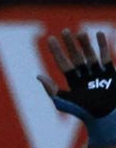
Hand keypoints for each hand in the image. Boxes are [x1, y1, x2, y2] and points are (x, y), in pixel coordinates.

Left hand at [42, 27, 115, 143]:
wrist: (104, 116)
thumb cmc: (82, 111)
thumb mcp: (63, 101)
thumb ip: (51, 89)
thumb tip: (38, 76)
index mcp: (73, 83)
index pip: (63, 64)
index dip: (57, 52)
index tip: (50, 39)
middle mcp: (85, 77)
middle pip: (76, 57)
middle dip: (70, 45)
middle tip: (64, 31)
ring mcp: (98, 74)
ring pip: (90, 55)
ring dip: (85, 44)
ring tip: (80, 32)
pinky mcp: (110, 73)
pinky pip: (105, 56)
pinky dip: (102, 45)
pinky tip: (98, 34)